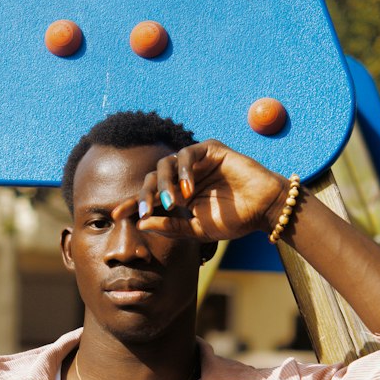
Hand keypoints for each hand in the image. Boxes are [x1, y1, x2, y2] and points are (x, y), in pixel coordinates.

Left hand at [114, 140, 287, 242]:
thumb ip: (170, 226)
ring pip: (166, 164)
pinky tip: (188, 190)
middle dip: (144, 195)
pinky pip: (187, 154)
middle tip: (144, 211)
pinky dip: (183, 171)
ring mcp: (196, 162)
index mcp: (179, 195)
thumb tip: (141, 224)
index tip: (115, 214)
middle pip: (152, 179)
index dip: (132, 203)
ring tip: (172, 203)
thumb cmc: (234, 220)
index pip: (150, 196)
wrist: (264, 209)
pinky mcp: (210, 149)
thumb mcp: (197, 230)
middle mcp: (184, 176)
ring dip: (164, 184)